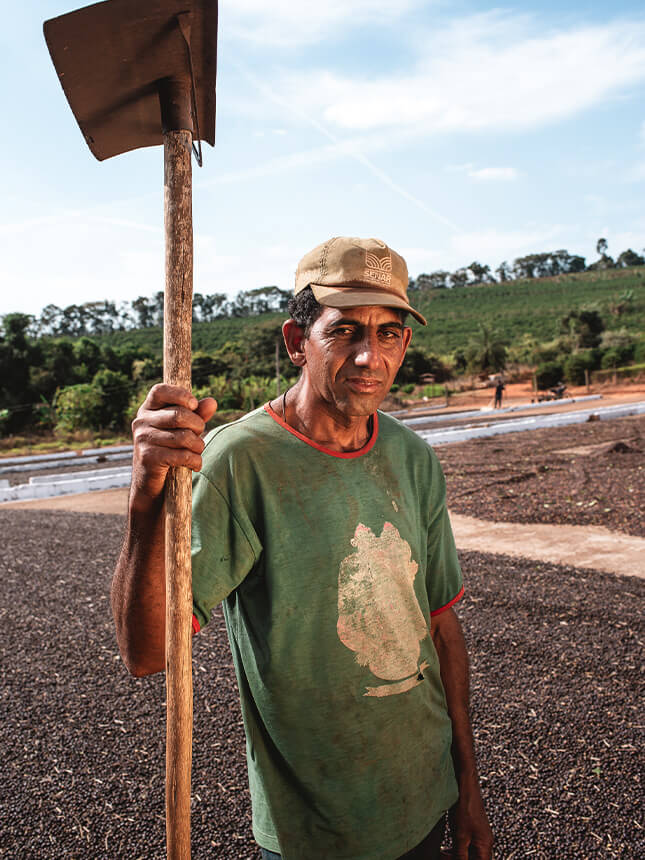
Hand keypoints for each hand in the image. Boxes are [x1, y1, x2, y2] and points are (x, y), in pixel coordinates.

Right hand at [130, 383, 216, 509]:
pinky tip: (194, 465)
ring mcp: (143, 439)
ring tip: (197, 451)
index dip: (180, 394)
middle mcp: (141, 421)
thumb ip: (197, 415)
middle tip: (200, 435)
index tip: (194, 405)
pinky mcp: (148, 457)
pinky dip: (195, 461)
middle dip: (198, 426)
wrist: (151, 483)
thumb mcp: (184, 429)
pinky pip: (181, 455)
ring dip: (198, 446)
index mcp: (148, 409)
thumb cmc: (170, 450)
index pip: (159, 390)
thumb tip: (212, 402)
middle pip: (179, 415)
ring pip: (183, 436)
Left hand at [448, 783, 492, 858]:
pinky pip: (468, 845)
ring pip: (471, 853)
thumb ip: (460, 855)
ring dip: (459, 855)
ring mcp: (480, 835)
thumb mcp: (460, 836)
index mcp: (486, 846)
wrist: (466, 787)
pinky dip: (459, 849)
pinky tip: (448, 848)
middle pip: (476, 859)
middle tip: (446, 857)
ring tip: (446, 854)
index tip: (454, 859)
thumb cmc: (466, 807)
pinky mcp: (473, 829)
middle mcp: (485, 841)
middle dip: (461, 859)